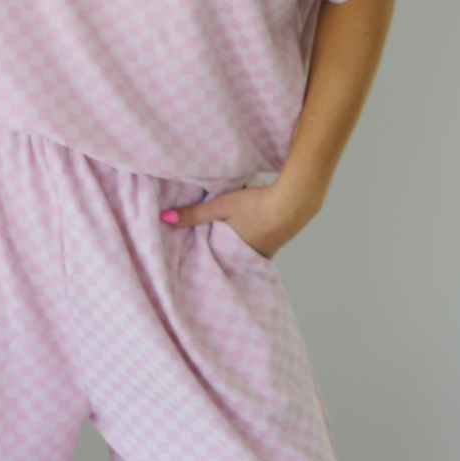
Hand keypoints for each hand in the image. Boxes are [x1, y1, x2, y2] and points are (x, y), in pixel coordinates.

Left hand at [159, 180, 318, 259]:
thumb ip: (193, 214)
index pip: (213, 260)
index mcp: (235, 254)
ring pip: (244, 251)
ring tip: (223, 239)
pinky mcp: (278, 242)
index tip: (190, 258)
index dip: (203, 257)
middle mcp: (252, 258)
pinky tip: (248, 230)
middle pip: (229, 257)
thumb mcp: (220, 206)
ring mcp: (267, 252)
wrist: (296, 199)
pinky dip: (250, 240)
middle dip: (218, 254)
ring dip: (235, 246)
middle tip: (204, 250)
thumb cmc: (256, 205)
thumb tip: (163, 218)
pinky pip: (257, 245)